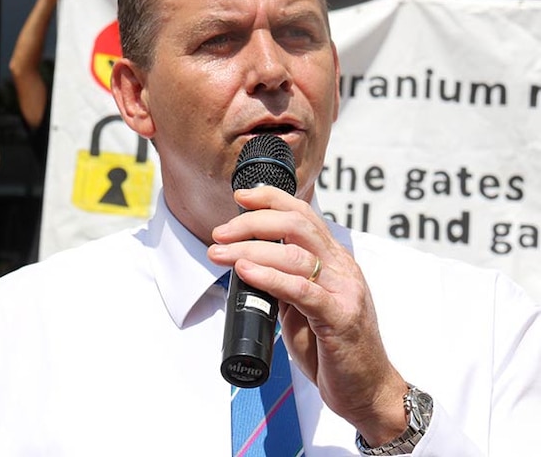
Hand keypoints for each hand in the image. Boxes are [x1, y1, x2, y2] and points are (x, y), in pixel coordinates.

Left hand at [207, 187, 407, 445]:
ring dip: (249, 250)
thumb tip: (247, 261)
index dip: (272, 199)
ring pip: (295, 255)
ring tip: (219, 253)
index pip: (304, 215)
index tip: (241, 196)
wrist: (367, 391)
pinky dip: (269, 278)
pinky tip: (245, 272)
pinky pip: (301, 290)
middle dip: (253, 223)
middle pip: (297, 226)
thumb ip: (285, 280)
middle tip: (219, 233)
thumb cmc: (332, 349)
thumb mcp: (304, 305)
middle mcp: (342, 269)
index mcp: (335, 261)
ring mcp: (345, 292)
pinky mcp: (340, 318)